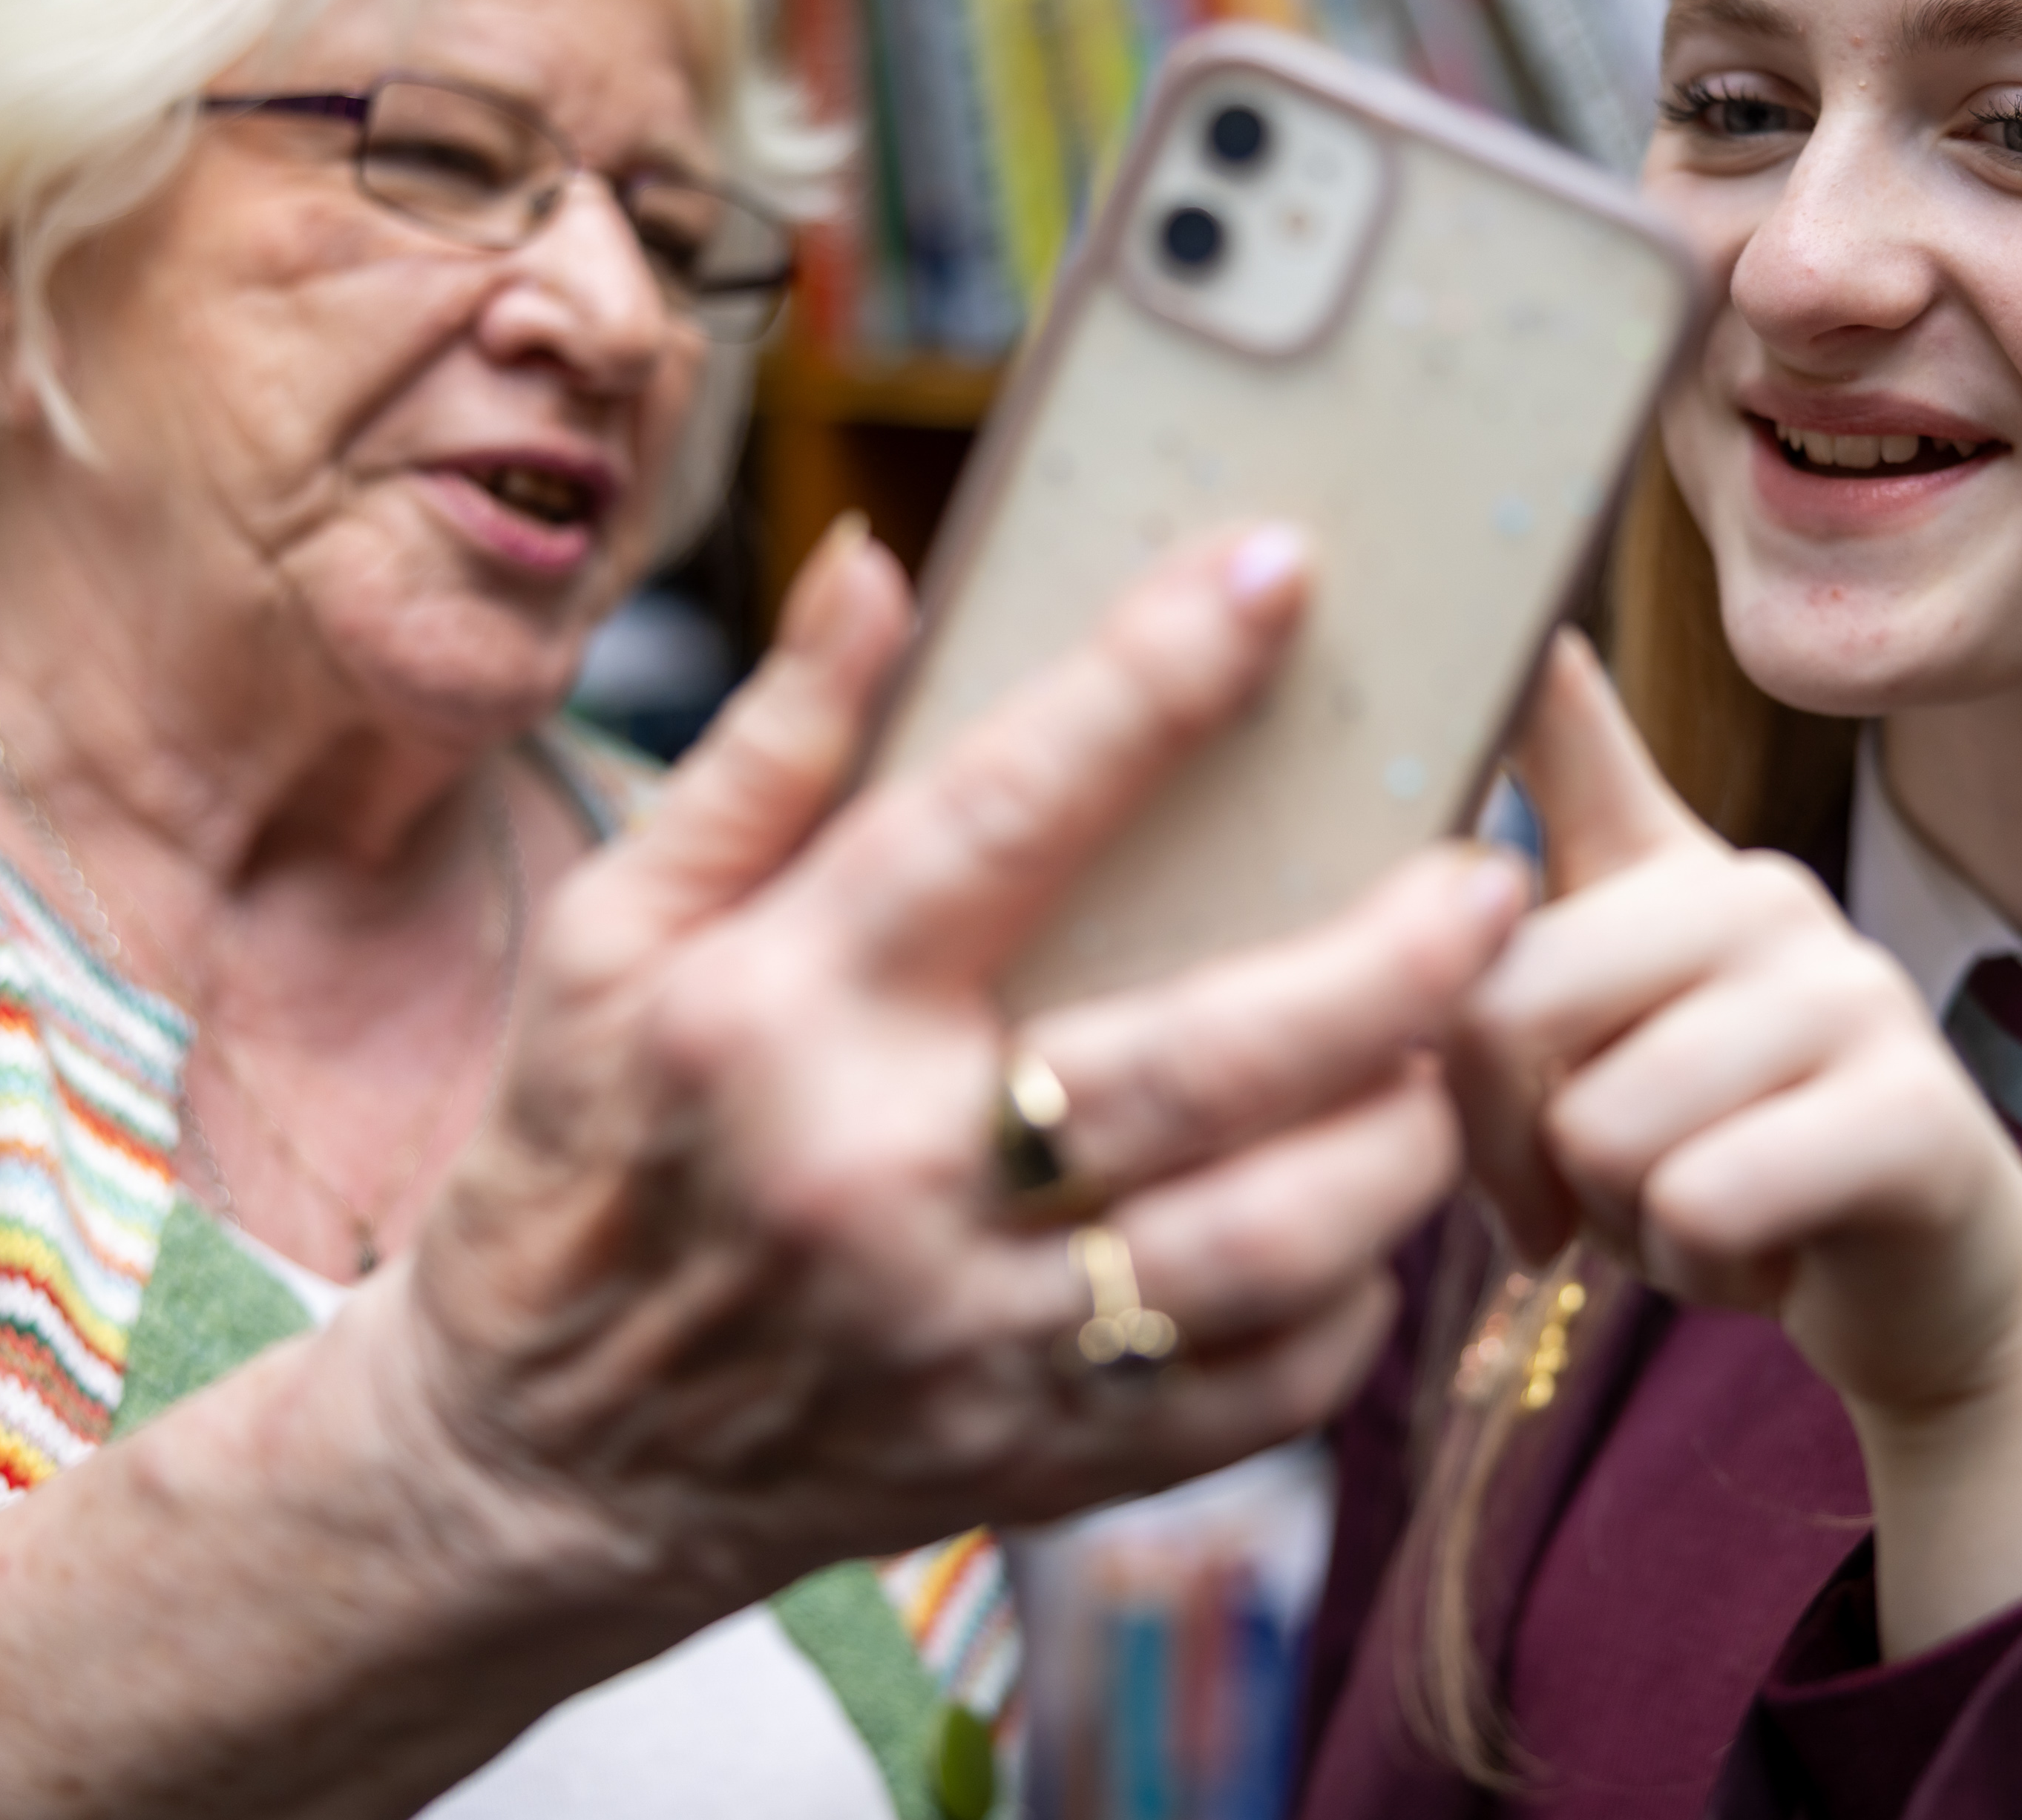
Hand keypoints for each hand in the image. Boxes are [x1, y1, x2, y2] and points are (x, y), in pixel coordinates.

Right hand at [384, 519, 1527, 1604]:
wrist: (533, 1458)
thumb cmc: (585, 1151)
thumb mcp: (616, 929)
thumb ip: (767, 750)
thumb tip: (879, 561)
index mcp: (779, 1012)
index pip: (994, 814)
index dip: (1149, 682)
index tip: (1273, 573)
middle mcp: (883, 1178)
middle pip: (1197, 1063)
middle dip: (1384, 967)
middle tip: (1488, 883)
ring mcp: (966, 1340)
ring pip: (1258, 1249)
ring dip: (1393, 1148)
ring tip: (1444, 1057)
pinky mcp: (1027, 1460)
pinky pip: (1248, 1399)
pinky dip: (1345, 1313)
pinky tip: (1360, 1225)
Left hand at [1448, 632, 2021, 1651]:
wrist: (1919, 1290)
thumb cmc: (1708, 1166)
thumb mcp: (1583, 1065)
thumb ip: (1493, 985)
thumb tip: (1389, 941)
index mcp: (1653, 867)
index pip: (1566, 726)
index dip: (1515, 662)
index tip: (1478, 571)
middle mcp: (1752, 889)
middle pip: (1503, 1003)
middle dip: (1502, 1149)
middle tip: (1571, 1195)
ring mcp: (1846, 985)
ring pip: (1599, 1127)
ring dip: (1616, 1221)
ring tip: (1691, 1209)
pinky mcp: (1913, 1107)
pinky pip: (1699, 1199)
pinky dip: (1700, 1265)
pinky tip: (1761, 1253)